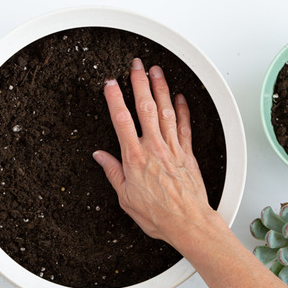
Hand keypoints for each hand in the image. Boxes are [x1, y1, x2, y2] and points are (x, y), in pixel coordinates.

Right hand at [92, 58, 216, 248]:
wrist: (188, 222)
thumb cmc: (158, 215)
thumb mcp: (125, 198)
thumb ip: (113, 173)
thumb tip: (100, 157)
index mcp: (135, 158)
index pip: (122, 120)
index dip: (115, 99)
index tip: (110, 84)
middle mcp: (154, 148)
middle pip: (145, 108)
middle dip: (139, 83)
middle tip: (136, 66)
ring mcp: (172, 148)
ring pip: (166, 111)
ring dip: (160, 89)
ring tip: (156, 72)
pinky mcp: (187, 153)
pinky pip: (184, 126)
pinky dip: (182, 109)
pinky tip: (179, 97)